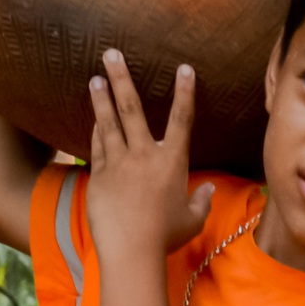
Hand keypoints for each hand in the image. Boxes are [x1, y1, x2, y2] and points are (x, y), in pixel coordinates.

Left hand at [85, 49, 214, 259]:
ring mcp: (118, 164)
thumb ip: (202, 201)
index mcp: (172, 162)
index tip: (184, 68)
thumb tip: (210, 189)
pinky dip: (97, 132)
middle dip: (122, 78)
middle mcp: (144, 155)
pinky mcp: (99, 176)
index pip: (182, 119)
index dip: (185, 92)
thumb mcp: (192, 219)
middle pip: (132, 108)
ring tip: (94, 79)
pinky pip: (97, 148)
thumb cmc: (165, 237)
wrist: (130, 251)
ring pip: (108, 123)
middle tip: (111, 54)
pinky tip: (94, 121)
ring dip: (101, 99)